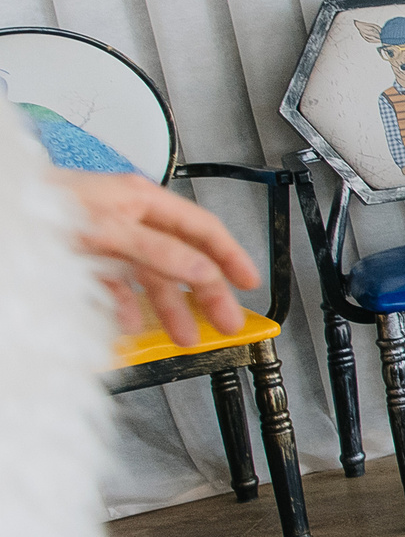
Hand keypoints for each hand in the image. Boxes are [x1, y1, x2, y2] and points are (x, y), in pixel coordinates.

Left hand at [52, 171, 259, 345]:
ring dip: (170, 309)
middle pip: (180, 258)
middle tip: (225, 322)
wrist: (0, 222)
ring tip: (185, 336)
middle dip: (206, 294)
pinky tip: (135, 326)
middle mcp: (126, 218)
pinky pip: (117, 286)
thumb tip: (201, 272)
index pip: (200, 231)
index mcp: (139, 200)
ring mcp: (105, 240)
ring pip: (151, 277)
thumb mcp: (113, 231)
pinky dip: (128, 308)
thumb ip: (159, 253)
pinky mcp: (84, 259)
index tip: (248, 284)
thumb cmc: (43, 207)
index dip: (229, 258)